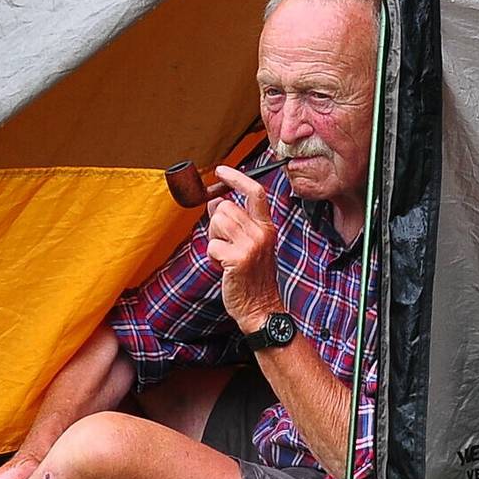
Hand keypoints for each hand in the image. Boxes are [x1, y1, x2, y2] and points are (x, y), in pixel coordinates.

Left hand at [206, 165, 283, 331]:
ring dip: (214, 239)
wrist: (261, 307)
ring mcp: (251, 245)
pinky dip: (212, 257)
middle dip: (216, 224)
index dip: (236, 178)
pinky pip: (212, 245)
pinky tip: (223, 267)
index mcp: (266, 227)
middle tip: (224, 243)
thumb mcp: (248, 244)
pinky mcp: (238, 258)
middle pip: (226, 207)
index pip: (254, 192)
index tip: (221, 171)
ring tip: (225, 255)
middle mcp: (262, 233)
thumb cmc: (252, 277)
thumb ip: (234, 221)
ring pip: (217, 221)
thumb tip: (215, 201)